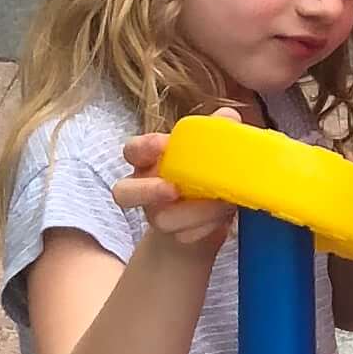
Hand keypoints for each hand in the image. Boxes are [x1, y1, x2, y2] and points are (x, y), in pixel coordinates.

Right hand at [111, 130, 236, 257]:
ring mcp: (156, 214)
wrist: (207, 217)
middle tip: (173, 189)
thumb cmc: (201, 173)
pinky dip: (208, 228)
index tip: (163, 144)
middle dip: (147, 191)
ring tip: (222, 202)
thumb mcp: (210, 150)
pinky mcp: (175, 236)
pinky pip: (185, 237)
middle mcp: (144, 188)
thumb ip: (217, 131)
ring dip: (194, 212)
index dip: (143, 148)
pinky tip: (225, 219)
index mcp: (149, 160)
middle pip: (124, 193)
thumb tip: (228, 116)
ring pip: (161, 219)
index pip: (132, 151)